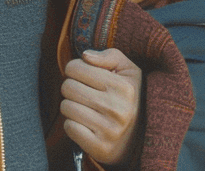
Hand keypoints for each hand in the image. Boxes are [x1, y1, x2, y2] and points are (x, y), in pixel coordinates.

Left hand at [61, 48, 142, 165]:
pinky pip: (69, 127)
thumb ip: (110, 56)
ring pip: (66, 107)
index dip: (76, 70)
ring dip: (72, 107)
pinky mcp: (100, 147)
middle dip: (73, 88)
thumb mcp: (128, 72)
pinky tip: (86, 125)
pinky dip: (72, 125)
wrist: (138, 139)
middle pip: (67, 87)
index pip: (74, 67)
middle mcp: (118, 109)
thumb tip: (85, 56)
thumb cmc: (128, 98)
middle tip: (86, 94)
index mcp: (124, 87)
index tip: (86, 77)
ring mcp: (109, 130)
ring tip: (87, 109)